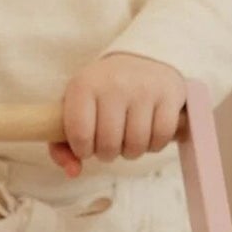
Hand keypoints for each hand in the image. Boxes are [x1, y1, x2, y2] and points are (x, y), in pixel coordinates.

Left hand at [52, 52, 185, 177]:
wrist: (140, 60)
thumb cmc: (101, 95)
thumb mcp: (75, 111)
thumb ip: (63, 147)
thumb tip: (74, 172)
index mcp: (83, 85)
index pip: (80, 135)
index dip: (84, 150)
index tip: (87, 145)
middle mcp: (114, 83)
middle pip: (109, 145)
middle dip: (108, 153)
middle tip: (110, 143)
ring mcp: (144, 88)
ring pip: (136, 145)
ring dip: (131, 151)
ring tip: (127, 138)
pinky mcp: (169, 94)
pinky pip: (161, 137)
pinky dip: (154, 144)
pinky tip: (148, 133)